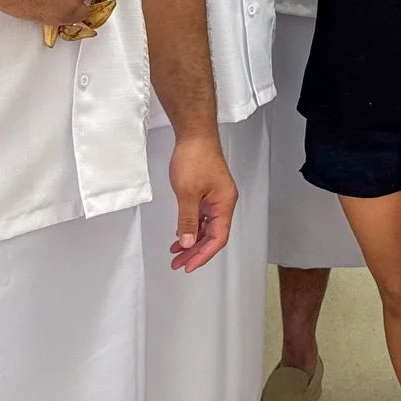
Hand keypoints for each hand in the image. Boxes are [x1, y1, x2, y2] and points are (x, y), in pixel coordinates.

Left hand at [168, 131, 236, 272]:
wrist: (194, 135)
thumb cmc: (195, 157)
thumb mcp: (187, 193)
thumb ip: (187, 220)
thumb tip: (187, 243)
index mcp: (224, 204)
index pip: (218, 238)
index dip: (203, 255)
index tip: (189, 265)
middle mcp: (223, 203)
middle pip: (212, 235)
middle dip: (195, 252)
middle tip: (179, 264)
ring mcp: (215, 198)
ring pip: (205, 227)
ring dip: (191, 241)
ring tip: (176, 254)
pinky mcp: (207, 192)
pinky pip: (201, 217)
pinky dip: (190, 227)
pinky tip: (180, 235)